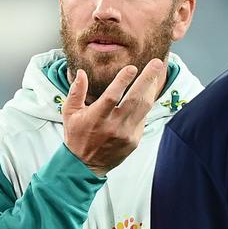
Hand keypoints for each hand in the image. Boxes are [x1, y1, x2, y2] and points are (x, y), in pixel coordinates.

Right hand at [62, 58, 166, 175]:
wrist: (85, 165)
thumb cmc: (76, 135)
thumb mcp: (69, 113)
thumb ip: (76, 92)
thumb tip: (81, 72)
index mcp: (96, 118)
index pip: (112, 97)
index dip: (123, 81)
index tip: (132, 68)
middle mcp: (114, 126)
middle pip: (135, 99)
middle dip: (148, 79)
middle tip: (157, 63)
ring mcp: (126, 134)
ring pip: (144, 108)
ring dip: (151, 89)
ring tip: (156, 75)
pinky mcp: (134, 140)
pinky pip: (143, 118)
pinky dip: (145, 105)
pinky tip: (147, 93)